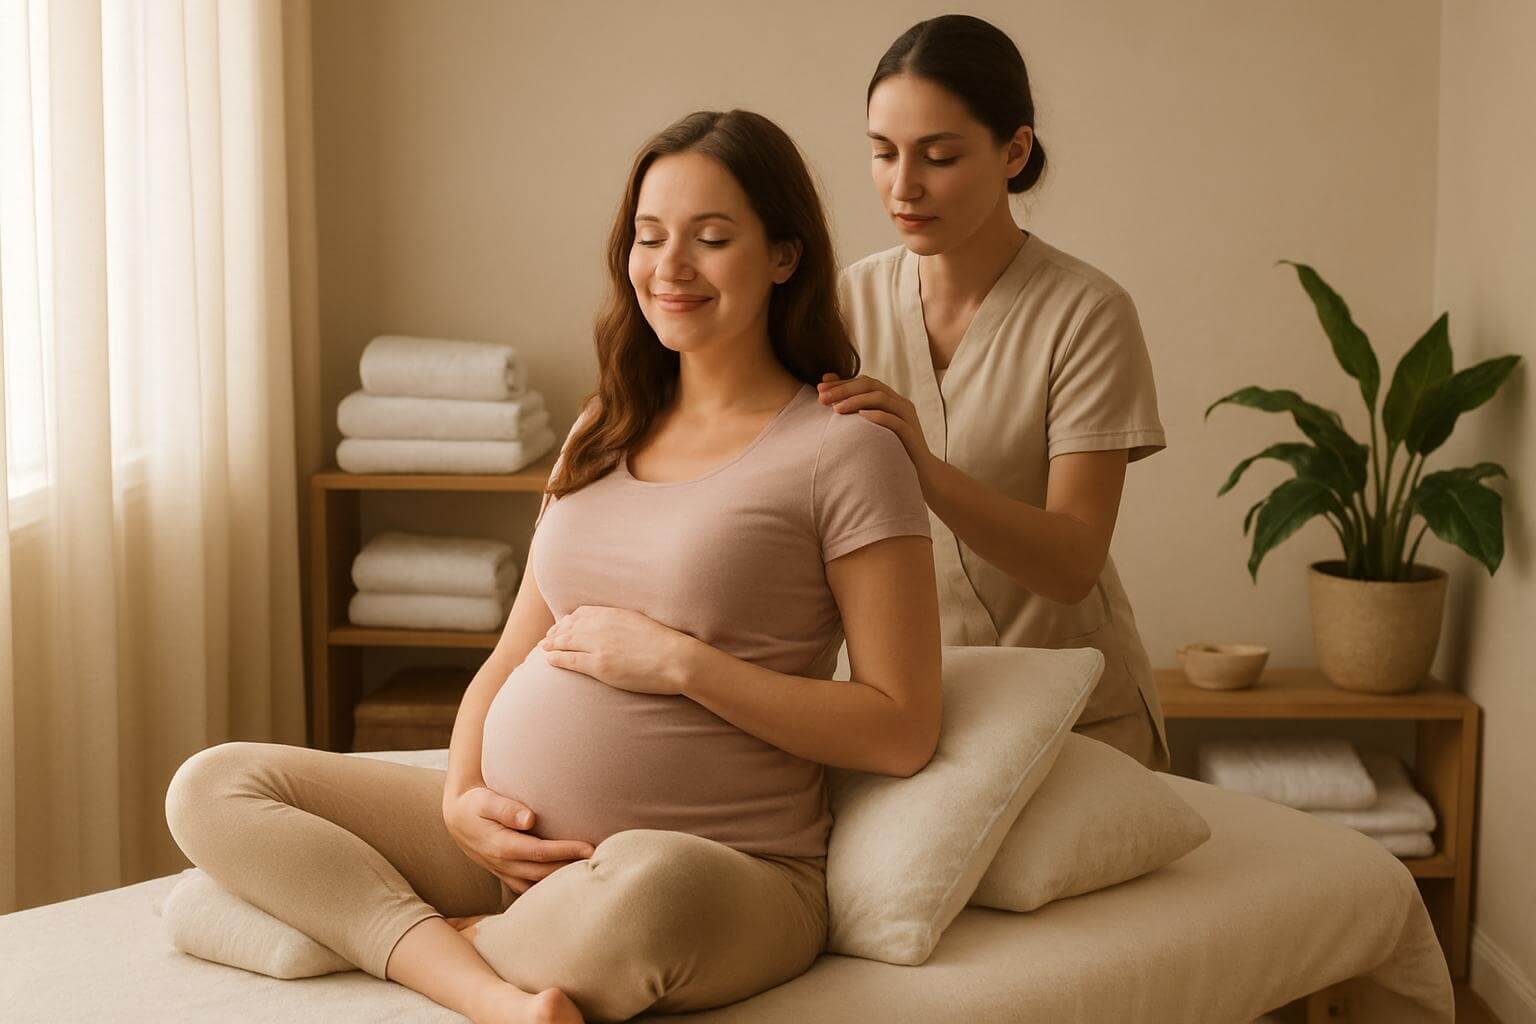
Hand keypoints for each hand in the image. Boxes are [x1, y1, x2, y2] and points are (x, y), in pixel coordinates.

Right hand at [442, 786, 594, 894]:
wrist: (458, 819)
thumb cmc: (475, 804)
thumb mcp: (485, 801)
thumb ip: (506, 808)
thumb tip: (529, 818)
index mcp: (501, 846)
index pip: (540, 852)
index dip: (565, 851)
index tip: (590, 848)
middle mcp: (504, 865)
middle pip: (544, 872)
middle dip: (572, 868)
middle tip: (602, 861)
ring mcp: (506, 874)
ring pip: (539, 885)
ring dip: (563, 882)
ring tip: (591, 874)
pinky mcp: (509, 876)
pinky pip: (531, 889)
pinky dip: (549, 889)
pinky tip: (570, 884)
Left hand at [538, 605, 695, 695]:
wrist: (677, 659)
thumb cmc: (666, 644)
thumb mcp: (642, 622)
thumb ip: (624, 621)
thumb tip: (617, 626)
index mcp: (614, 613)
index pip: (583, 613)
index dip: (569, 619)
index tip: (563, 625)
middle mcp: (603, 626)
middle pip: (570, 627)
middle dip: (556, 632)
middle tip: (547, 638)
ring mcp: (599, 646)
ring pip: (566, 642)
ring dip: (552, 644)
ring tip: (544, 648)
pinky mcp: (599, 665)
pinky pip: (570, 660)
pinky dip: (556, 658)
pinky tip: (549, 659)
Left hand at [817, 372, 935, 475]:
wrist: (921, 474)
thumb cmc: (891, 451)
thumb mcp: (872, 430)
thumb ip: (856, 413)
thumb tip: (830, 400)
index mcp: (890, 399)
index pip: (863, 382)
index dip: (841, 382)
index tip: (819, 387)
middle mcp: (899, 403)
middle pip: (870, 385)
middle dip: (844, 389)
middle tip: (821, 398)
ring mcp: (907, 416)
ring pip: (881, 397)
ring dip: (856, 400)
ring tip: (835, 409)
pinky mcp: (911, 432)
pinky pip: (894, 419)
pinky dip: (877, 415)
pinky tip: (860, 417)